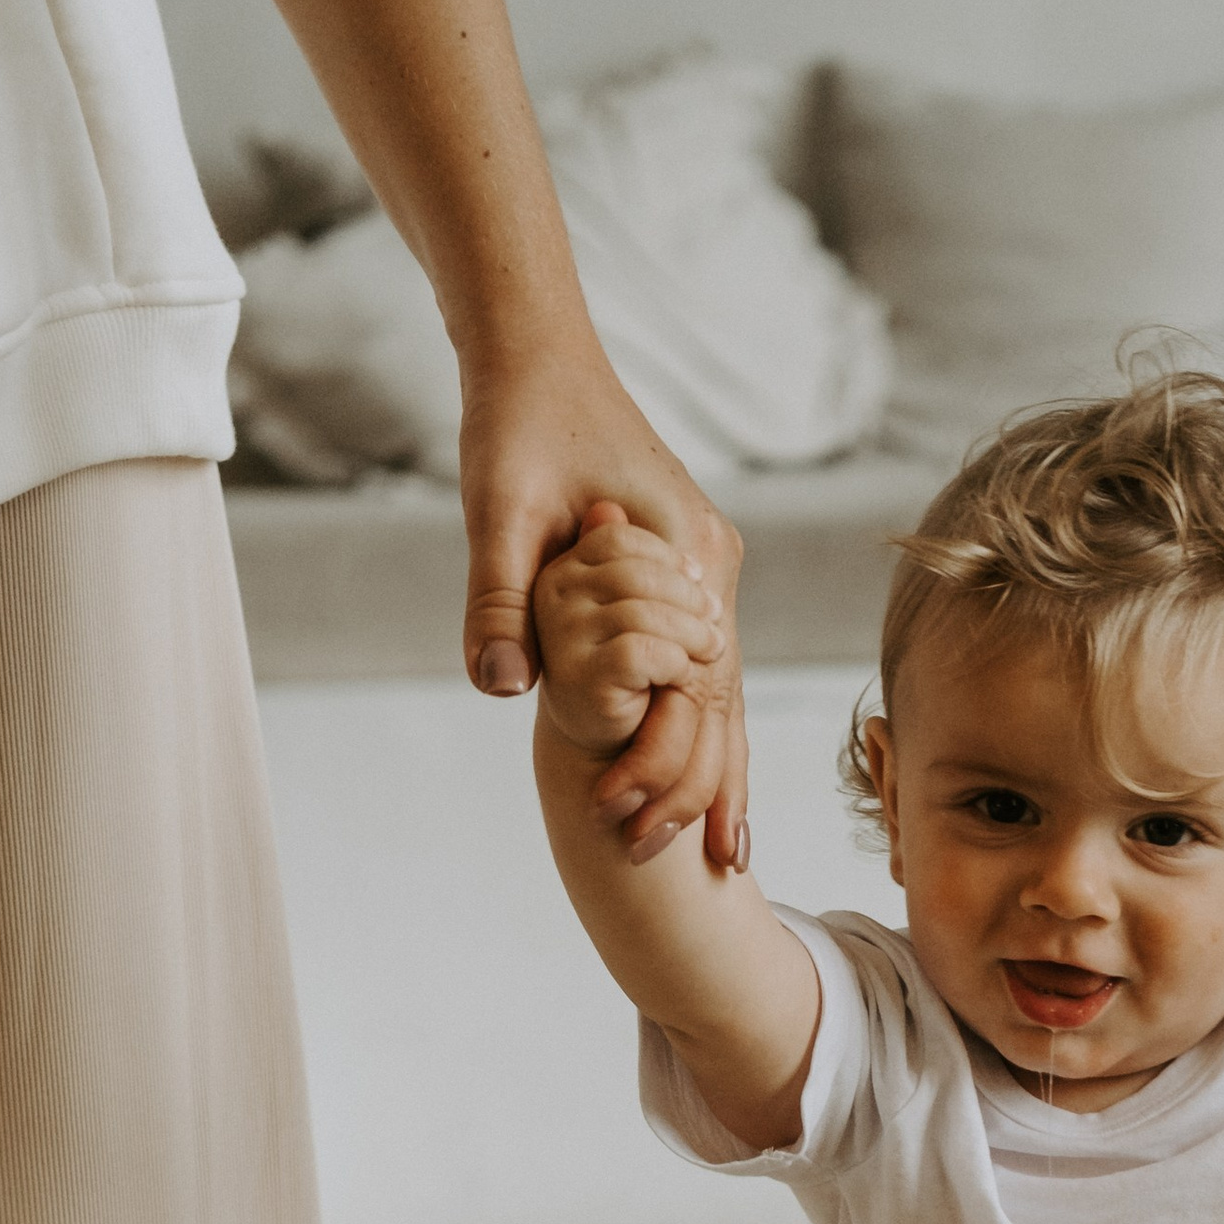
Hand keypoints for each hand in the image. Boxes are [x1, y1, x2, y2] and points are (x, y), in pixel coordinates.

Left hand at [459, 346, 748, 867]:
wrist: (535, 353)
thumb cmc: (516, 424)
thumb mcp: (497, 511)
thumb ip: (499, 601)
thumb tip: (498, 688)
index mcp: (685, 557)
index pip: (701, 688)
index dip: (688, 768)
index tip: (680, 837)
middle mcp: (712, 569)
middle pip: (726, 699)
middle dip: (717, 784)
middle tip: (720, 869)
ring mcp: (706, 569)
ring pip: (722, 687)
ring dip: (717, 762)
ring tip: (727, 849)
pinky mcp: (686, 567)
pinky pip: (700, 661)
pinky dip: (699, 719)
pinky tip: (701, 771)